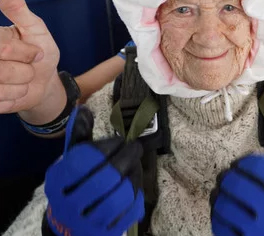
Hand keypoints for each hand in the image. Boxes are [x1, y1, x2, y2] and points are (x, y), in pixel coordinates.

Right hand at [0, 0, 62, 118]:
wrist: (43, 85)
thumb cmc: (39, 51)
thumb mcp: (34, 26)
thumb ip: (15, 5)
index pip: (2, 45)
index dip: (21, 50)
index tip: (34, 51)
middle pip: (1, 60)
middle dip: (25, 63)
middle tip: (31, 61)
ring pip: (1, 81)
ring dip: (21, 82)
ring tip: (23, 76)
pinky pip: (0, 99)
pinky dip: (16, 96)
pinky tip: (16, 90)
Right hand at [44, 106, 144, 235]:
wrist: (67, 226)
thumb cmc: (73, 185)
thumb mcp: (71, 161)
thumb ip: (79, 137)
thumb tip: (83, 109)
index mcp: (57, 181)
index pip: (83, 159)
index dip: (106, 146)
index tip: (119, 140)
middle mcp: (68, 203)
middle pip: (105, 178)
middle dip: (126, 158)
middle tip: (136, 147)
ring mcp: (86, 221)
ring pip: (119, 196)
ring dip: (133, 177)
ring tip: (136, 166)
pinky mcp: (104, 232)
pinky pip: (129, 212)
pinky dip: (136, 196)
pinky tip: (135, 186)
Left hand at [210, 111, 263, 235]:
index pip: (251, 164)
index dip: (243, 162)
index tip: (243, 165)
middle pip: (233, 183)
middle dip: (228, 177)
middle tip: (230, 178)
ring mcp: (257, 229)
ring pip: (222, 203)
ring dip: (219, 194)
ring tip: (224, 192)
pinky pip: (218, 223)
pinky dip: (216, 213)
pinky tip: (223, 209)